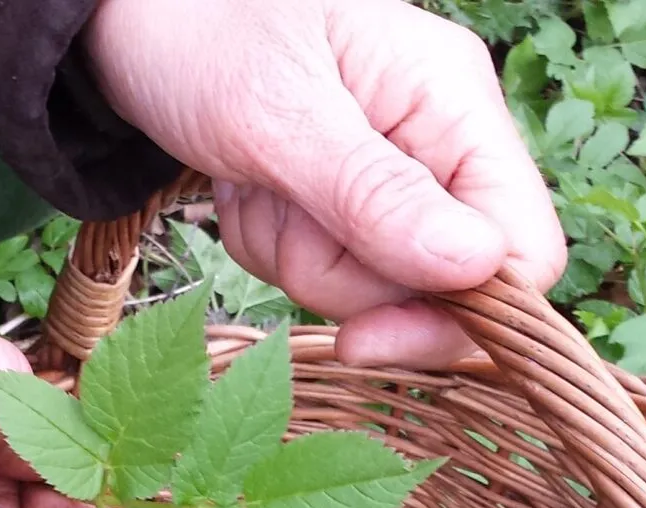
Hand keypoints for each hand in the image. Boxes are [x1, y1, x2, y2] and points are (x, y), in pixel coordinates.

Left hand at [85, 0, 563, 366]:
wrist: (122, 17)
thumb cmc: (196, 29)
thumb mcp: (278, 113)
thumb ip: (373, 196)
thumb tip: (477, 268)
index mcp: (454, 102)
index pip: (523, 247)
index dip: (460, 315)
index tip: (365, 337)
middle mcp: (438, 142)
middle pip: (437, 285)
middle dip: (342, 271)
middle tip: (276, 199)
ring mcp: (391, 175)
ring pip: (369, 287)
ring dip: (292, 252)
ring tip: (251, 180)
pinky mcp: (342, 201)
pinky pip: (320, 271)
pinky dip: (268, 242)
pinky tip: (241, 186)